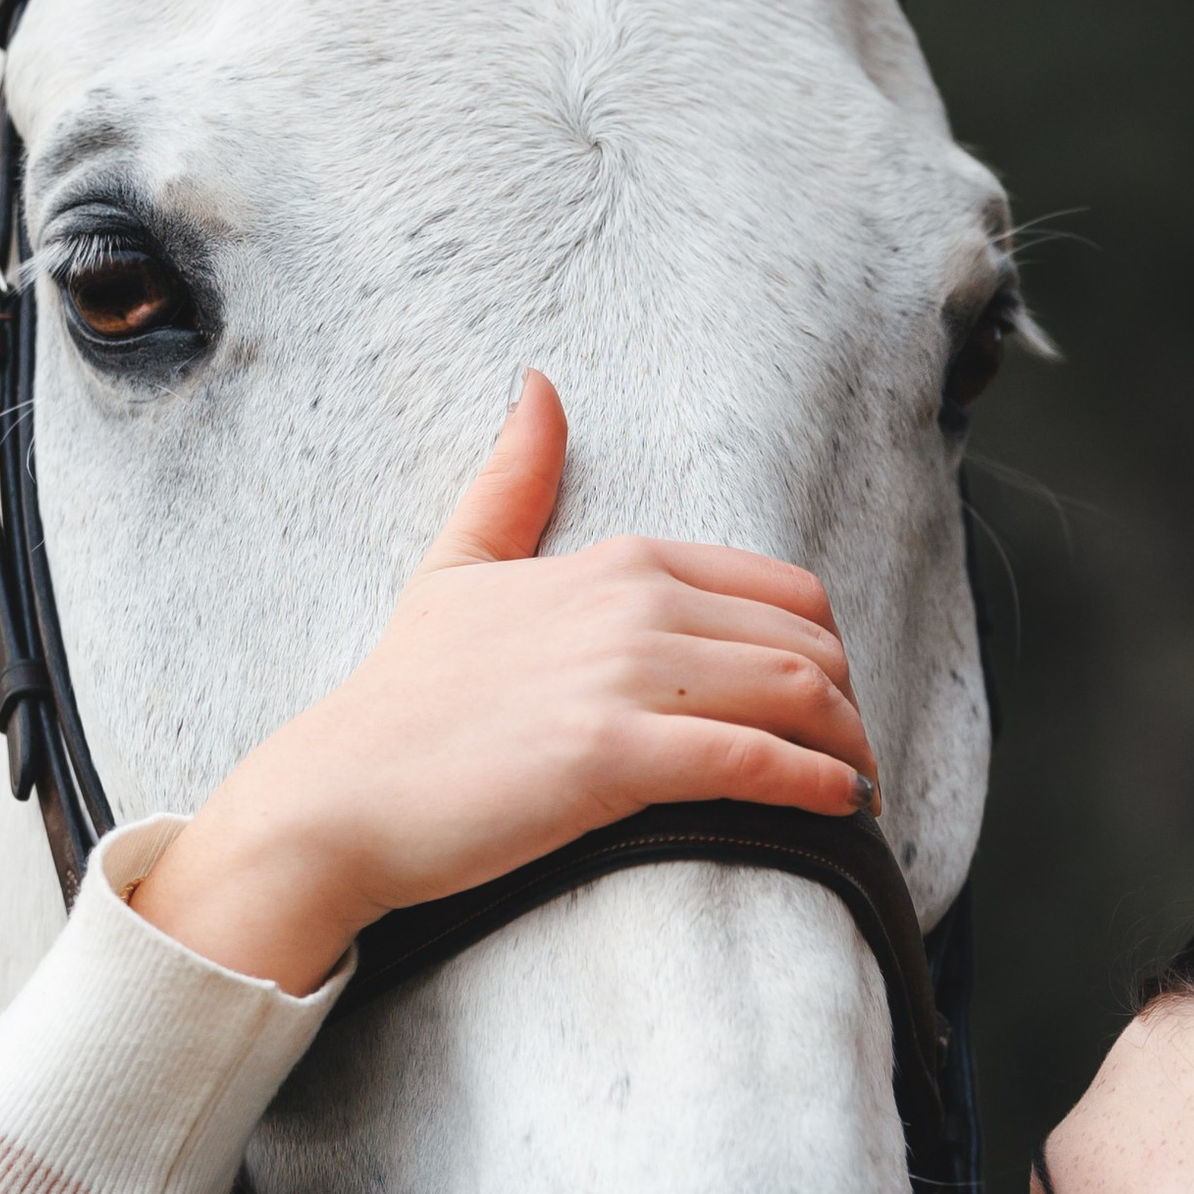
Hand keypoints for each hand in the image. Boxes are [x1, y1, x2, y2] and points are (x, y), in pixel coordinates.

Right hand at [131, 374, 880, 992]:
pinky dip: (817, 785)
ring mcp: (624, 677)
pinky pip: (757, 761)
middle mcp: (632, 605)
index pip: (778, 588)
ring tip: (856, 785)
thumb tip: (539, 385)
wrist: (337, 796)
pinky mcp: (615, 756)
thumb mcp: (458, 565)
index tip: (827, 698)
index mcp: (616, 562)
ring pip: (798, 694)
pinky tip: (838, 808)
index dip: (822, 646)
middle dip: (847, 701)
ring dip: (848, 745)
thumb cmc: (401, 699)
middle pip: (805, 641)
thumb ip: (511, 481)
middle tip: (849, 752)